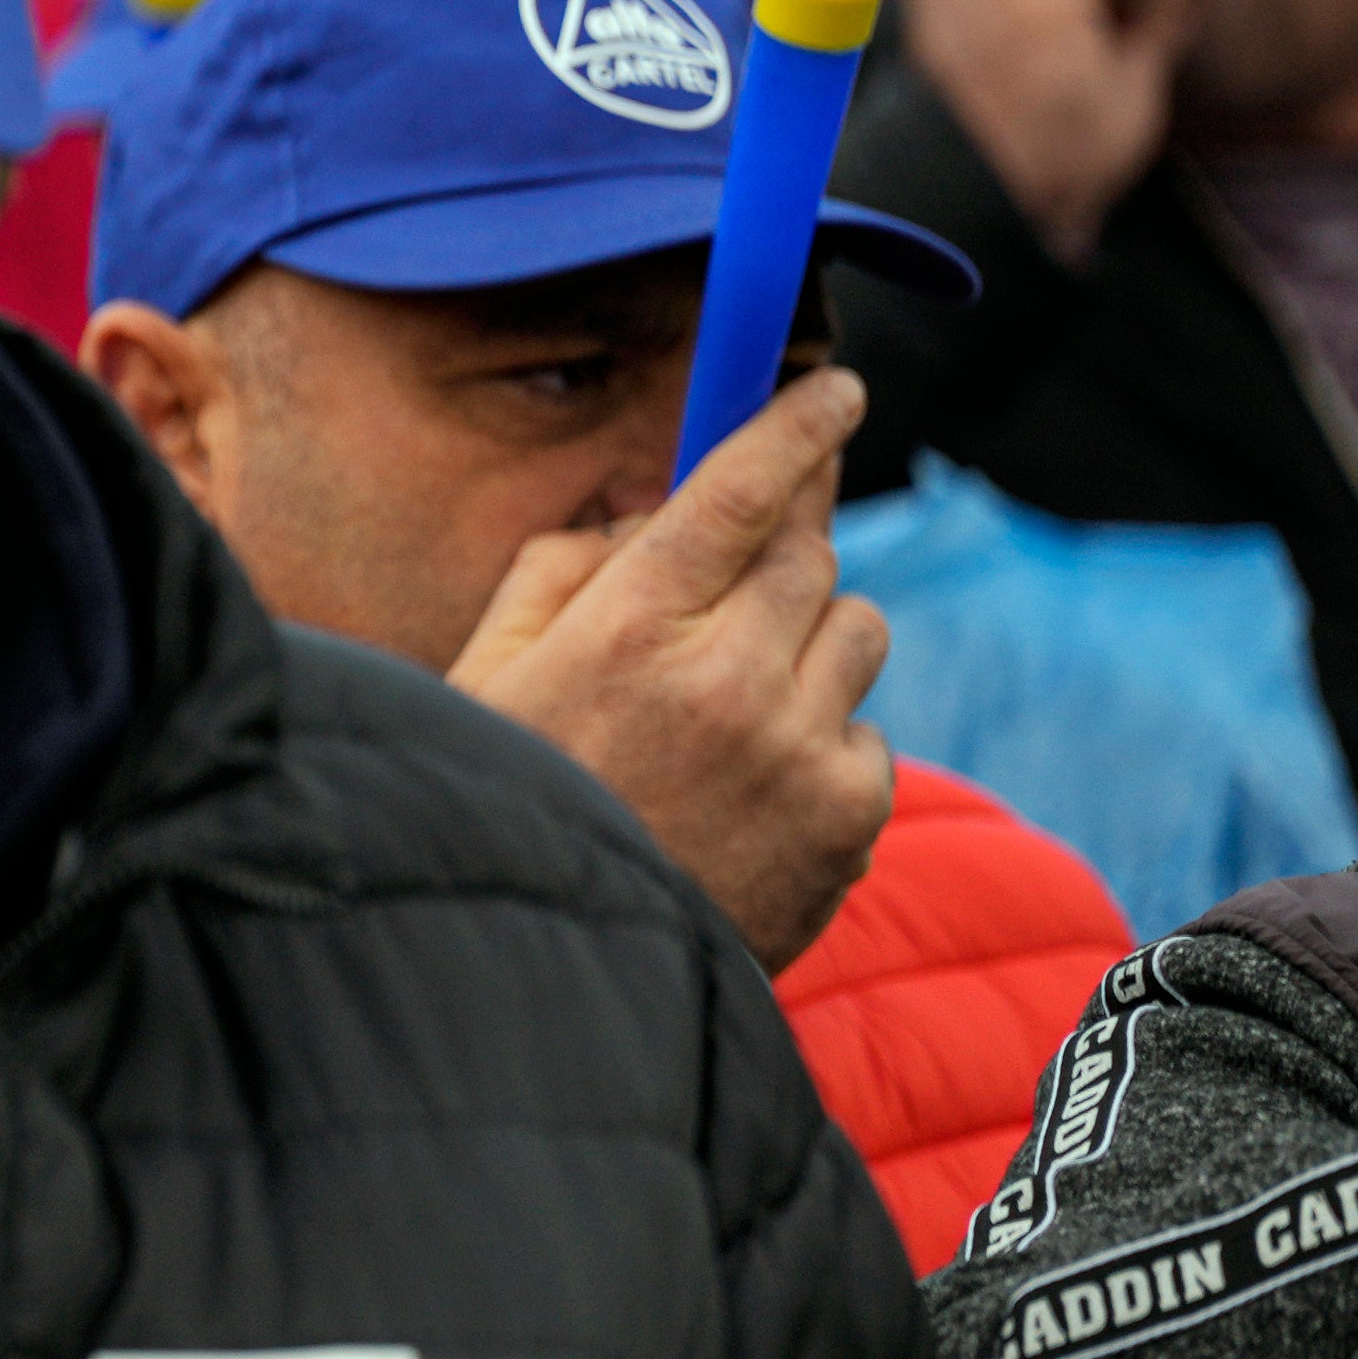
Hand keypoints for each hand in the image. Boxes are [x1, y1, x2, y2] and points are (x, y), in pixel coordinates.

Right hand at [448, 367, 894, 968]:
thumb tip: (645, 514)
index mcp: (626, 625)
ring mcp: (796, 744)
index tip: (835, 387)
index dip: (793, 424)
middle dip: (784, 551)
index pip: (738, 486)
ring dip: (807, 646)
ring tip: (733, 713)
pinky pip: (868, 732)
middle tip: (742, 591)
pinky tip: (752, 794)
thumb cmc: (508, 803)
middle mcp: (723, 672)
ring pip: (856, 629)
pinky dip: (822, 746)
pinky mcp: (848, 812)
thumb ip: (563, 570)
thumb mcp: (489, 674)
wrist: (545, 971)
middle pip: (809, 552)